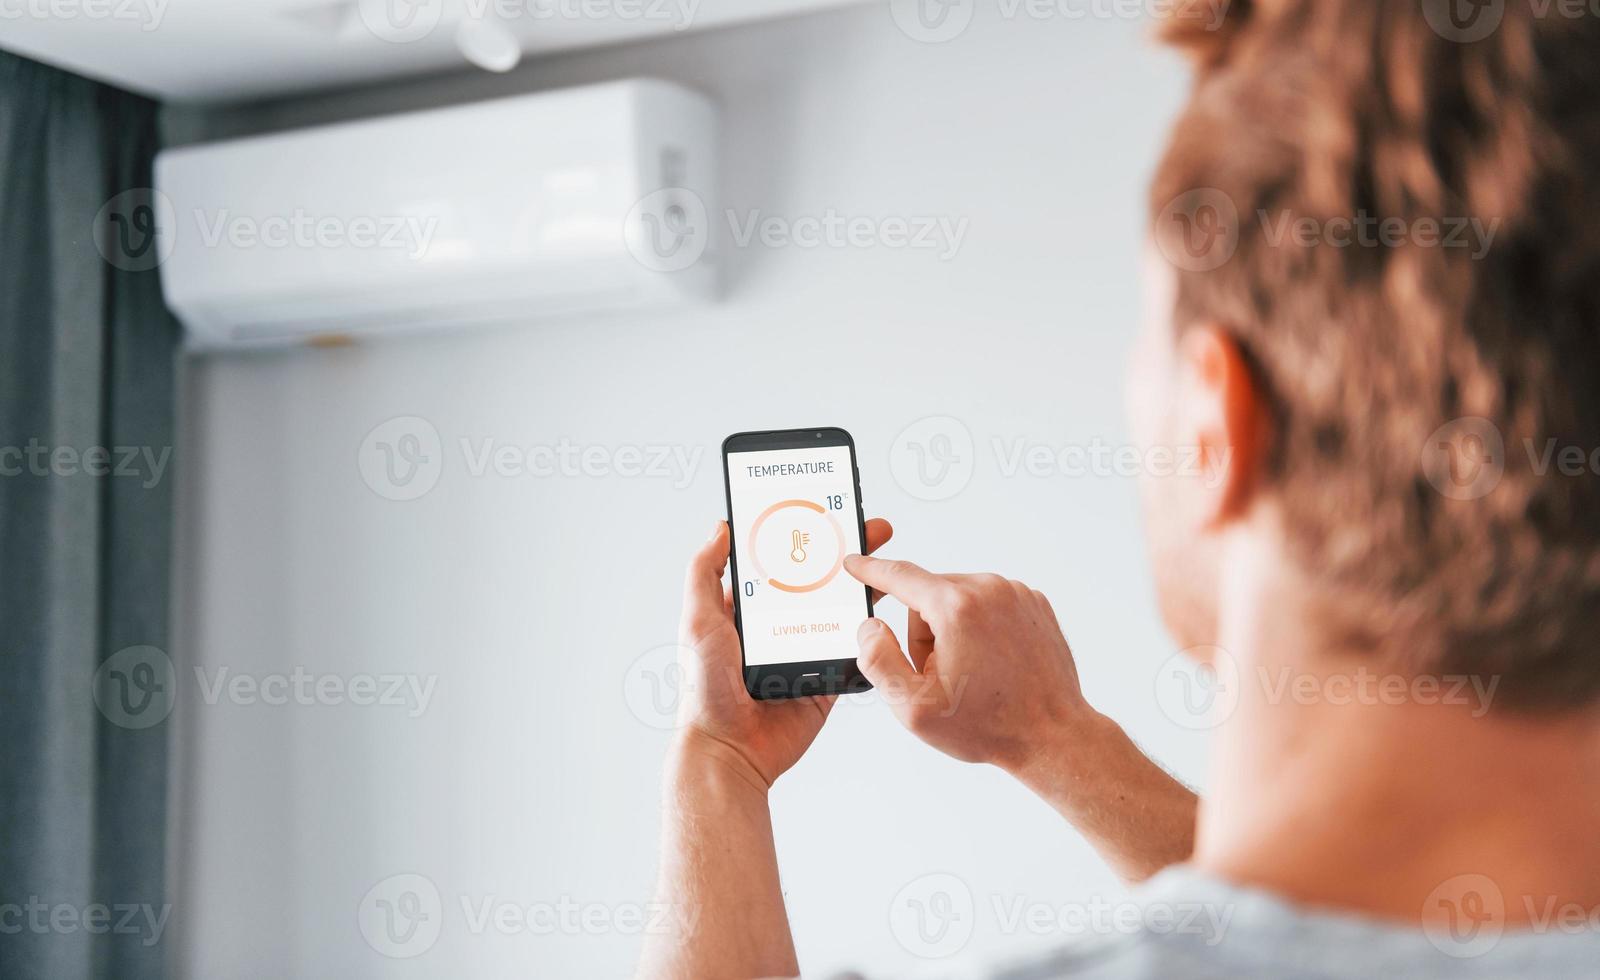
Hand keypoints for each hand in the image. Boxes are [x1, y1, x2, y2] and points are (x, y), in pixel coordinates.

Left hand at [675, 518, 893, 788]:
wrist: (729, 749)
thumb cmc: (705, 689)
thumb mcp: (697, 619)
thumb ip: (704, 572)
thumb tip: (721, 527)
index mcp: (747, 610)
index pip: (780, 563)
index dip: (803, 538)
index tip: (826, 512)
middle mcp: (778, 627)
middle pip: (818, 582)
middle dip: (845, 554)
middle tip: (871, 528)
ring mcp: (804, 652)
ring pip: (840, 612)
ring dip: (863, 586)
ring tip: (885, 560)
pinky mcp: (824, 679)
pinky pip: (852, 651)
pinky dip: (869, 632)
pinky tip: (885, 608)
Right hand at [843, 556, 1102, 775]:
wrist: (1052, 736)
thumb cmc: (989, 725)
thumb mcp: (914, 707)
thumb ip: (878, 660)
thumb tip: (871, 626)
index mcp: (957, 608)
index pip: (900, 576)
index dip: (871, 570)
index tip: (855, 562)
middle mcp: (989, 590)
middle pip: (929, 595)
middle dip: (924, 632)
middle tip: (941, 676)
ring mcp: (1016, 594)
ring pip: (958, 599)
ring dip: (952, 630)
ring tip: (972, 673)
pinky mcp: (1034, 604)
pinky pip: (988, 604)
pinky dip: (980, 628)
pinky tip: (992, 663)